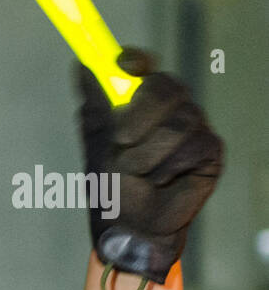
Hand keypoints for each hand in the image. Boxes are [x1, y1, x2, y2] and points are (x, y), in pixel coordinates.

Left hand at [77, 48, 222, 284]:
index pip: (142, 66)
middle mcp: (168, 109)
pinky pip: (193, 146)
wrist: (128, 228)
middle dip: (139, 115)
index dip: (135, 61)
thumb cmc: (110, 188)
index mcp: (137, 102)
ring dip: (147, 153)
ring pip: (179, 120)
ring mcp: (192, 127)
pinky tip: (160, 181)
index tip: (123, 67)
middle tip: (121, 141)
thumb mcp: (96, 144)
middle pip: (165, 86)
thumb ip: (95, 104)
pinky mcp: (208, 151)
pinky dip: (167, 168)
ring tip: (137, 173)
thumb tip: (82, 64)